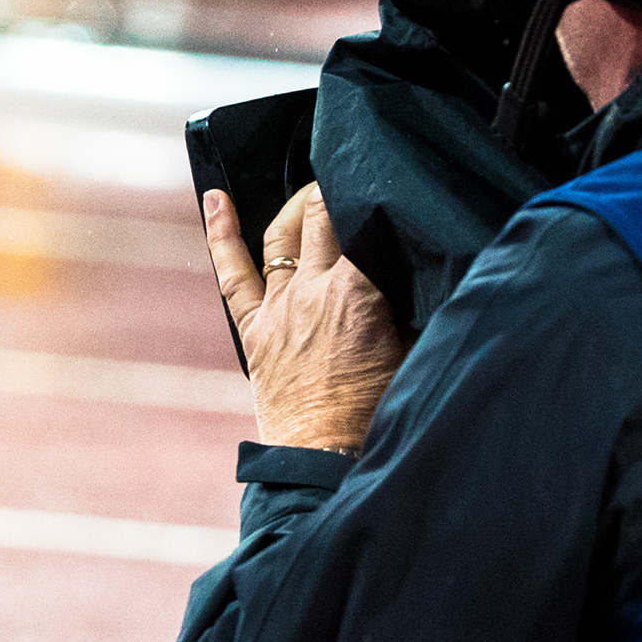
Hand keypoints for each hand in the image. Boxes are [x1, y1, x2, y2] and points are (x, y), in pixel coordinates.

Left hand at [206, 181, 402, 453]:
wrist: (326, 461)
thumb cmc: (379, 415)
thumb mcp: (415, 353)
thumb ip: (417, 310)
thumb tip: (428, 275)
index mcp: (359, 291)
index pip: (360, 219)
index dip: (369, 194)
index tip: (382, 180)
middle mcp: (314, 289)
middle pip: (320, 216)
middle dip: (332, 189)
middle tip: (348, 179)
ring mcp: (279, 306)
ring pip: (281, 234)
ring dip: (296, 206)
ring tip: (310, 192)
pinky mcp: (254, 330)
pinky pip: (231, 272)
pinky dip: (219, 232)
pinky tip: (214, 199)